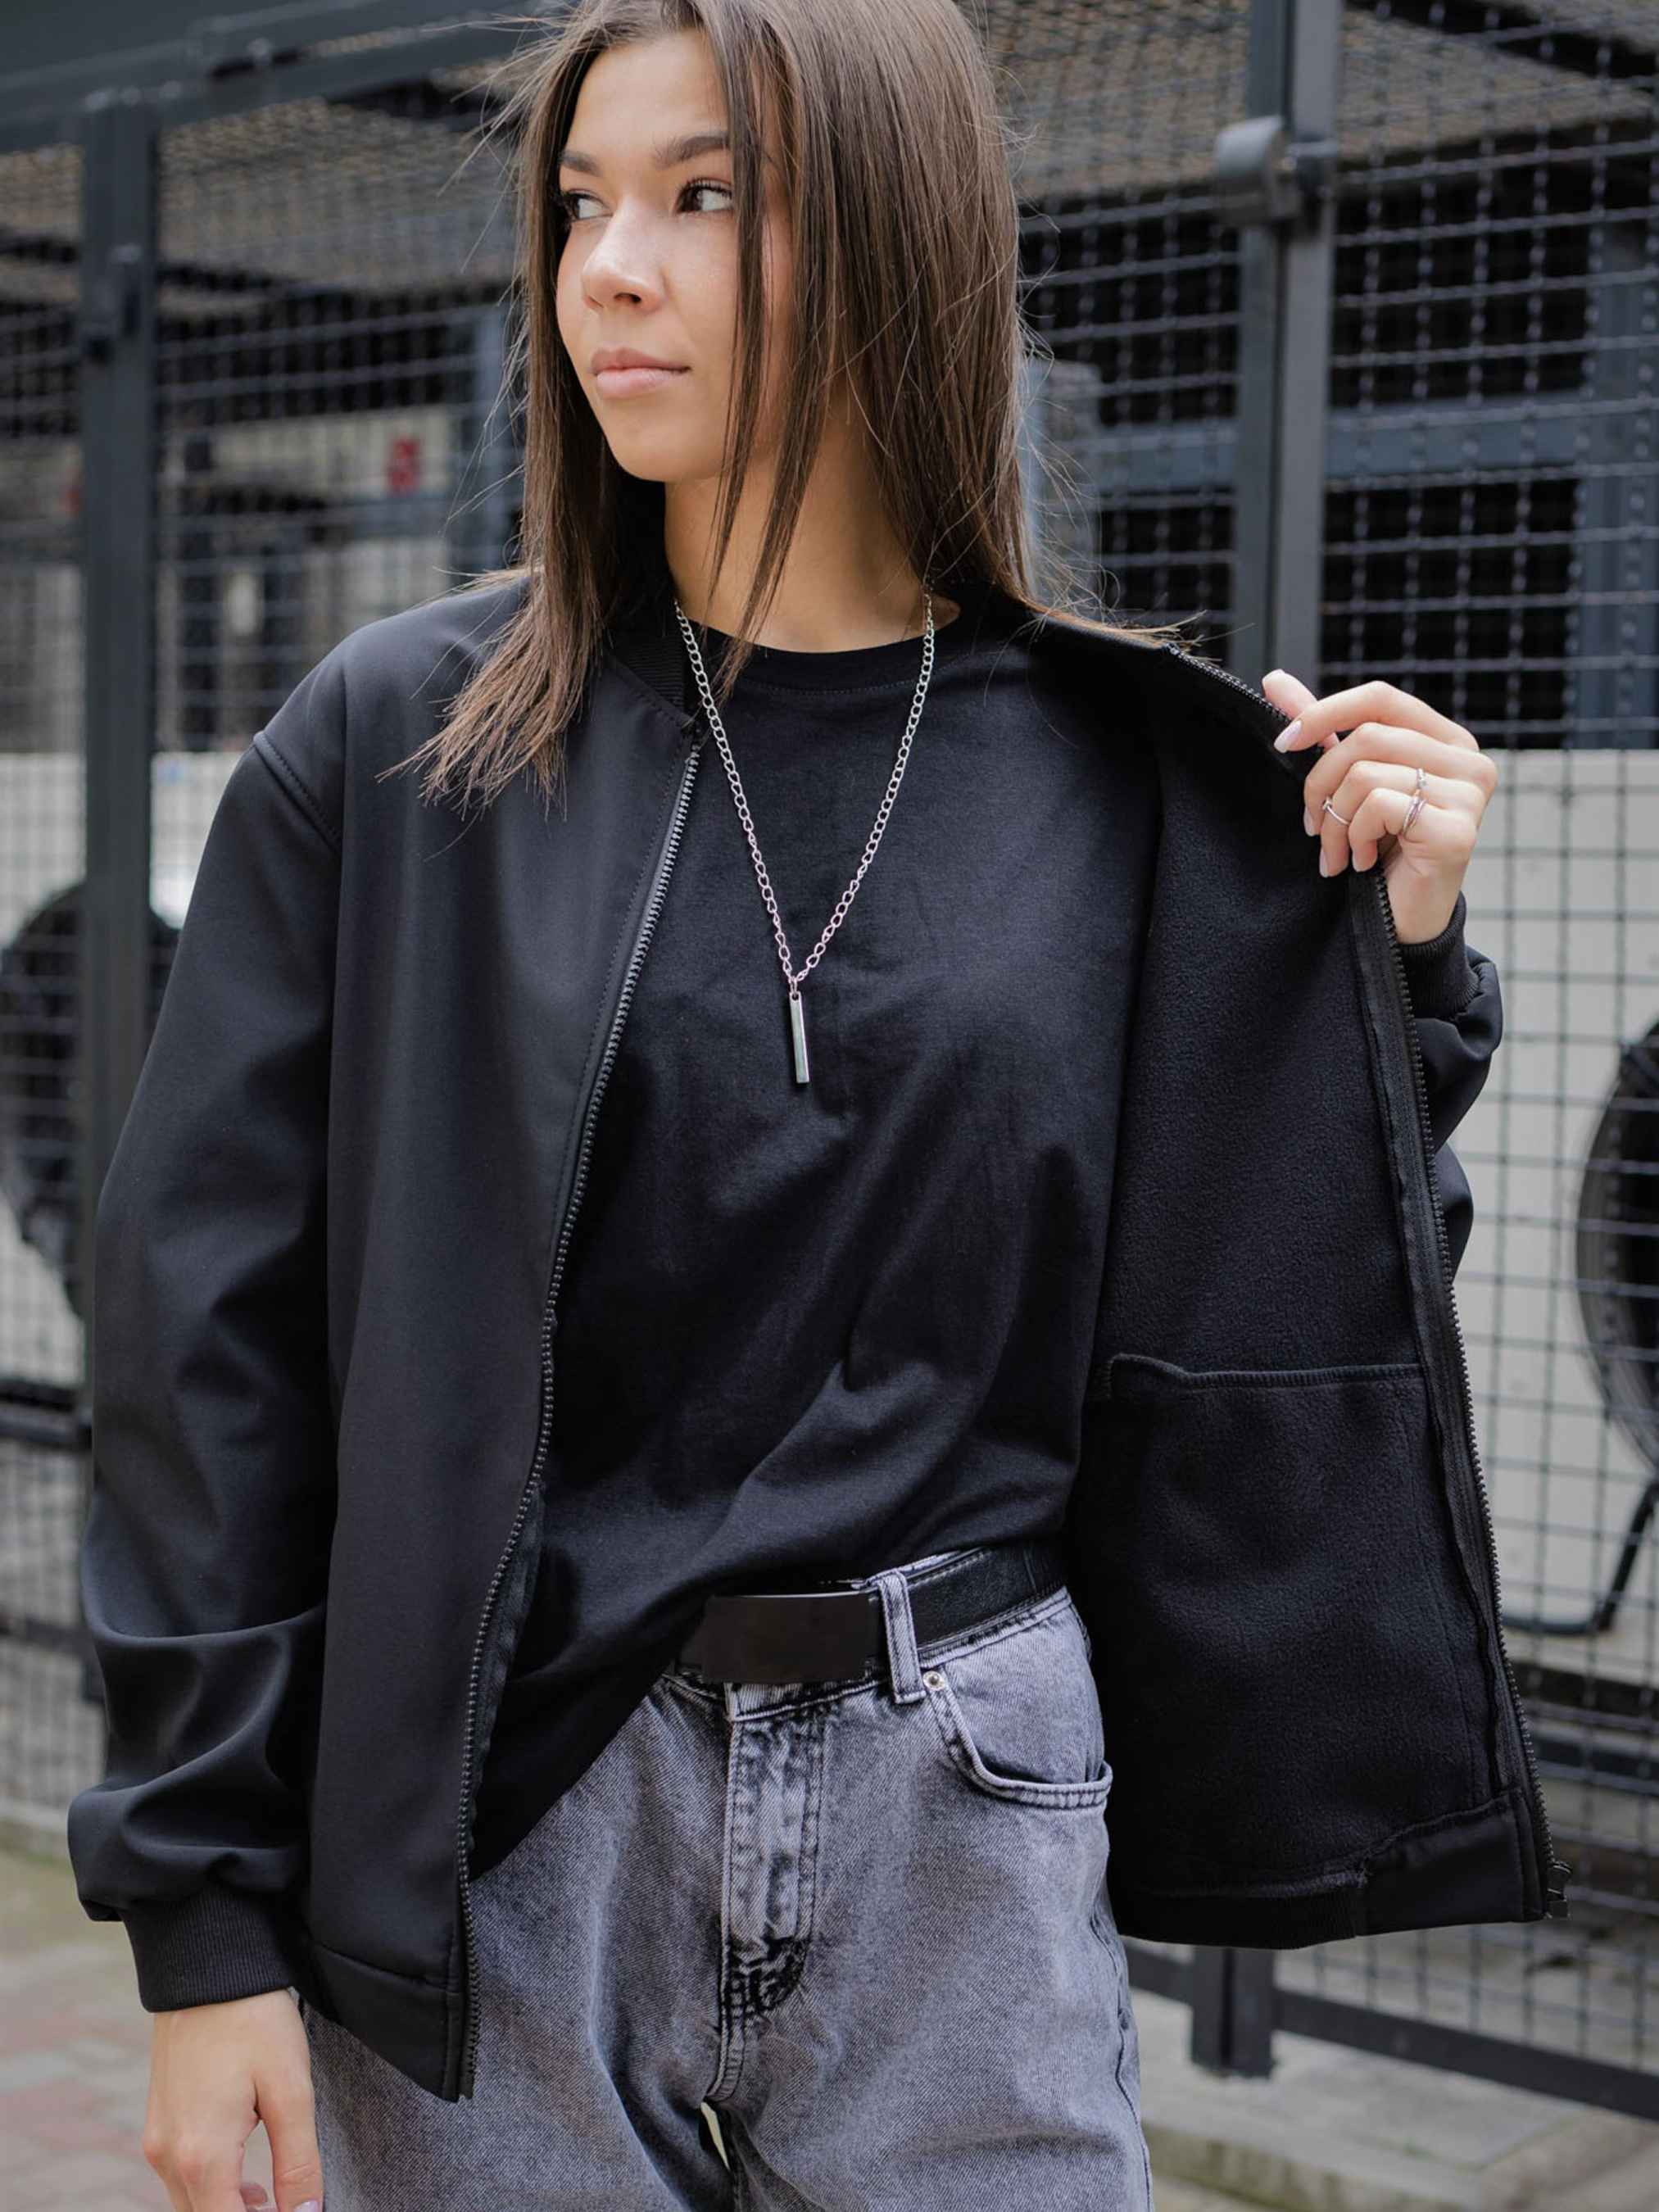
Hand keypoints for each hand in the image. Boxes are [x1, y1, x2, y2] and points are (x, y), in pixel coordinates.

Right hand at [144, 1989, 322, 2211]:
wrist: (208, 1967)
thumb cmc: (254, 2021)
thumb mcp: (291, 2091)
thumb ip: (298, 2162)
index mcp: (201, 2155)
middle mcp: (168, 2157)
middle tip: (289, 2204)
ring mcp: (157, 2140)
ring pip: (191, 2204)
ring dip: (228, 2210)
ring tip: (270, 2197)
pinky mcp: (157, 2124)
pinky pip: (181, 2178)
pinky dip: (211, 2190)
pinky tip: (245, 2177)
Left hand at [1260, 671, 1498, 945]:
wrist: (1399, 921)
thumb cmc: (1379, 851)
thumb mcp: (1347, 783)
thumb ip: (1322, 731)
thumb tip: (1274, 679)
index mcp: (1445, 740)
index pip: (1380, 698)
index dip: (1325, 713)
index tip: (1284, 742)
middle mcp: (1469, 760)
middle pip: (1366, 736)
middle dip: (1321, 783)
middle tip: (1315, 825)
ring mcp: (1470, 795)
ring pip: (1367, 773)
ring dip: (1336, 820)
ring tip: (1340, 851)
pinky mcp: (1459, 830)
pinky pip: (1379, 806)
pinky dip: (1355, 837)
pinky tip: (1363, 862)